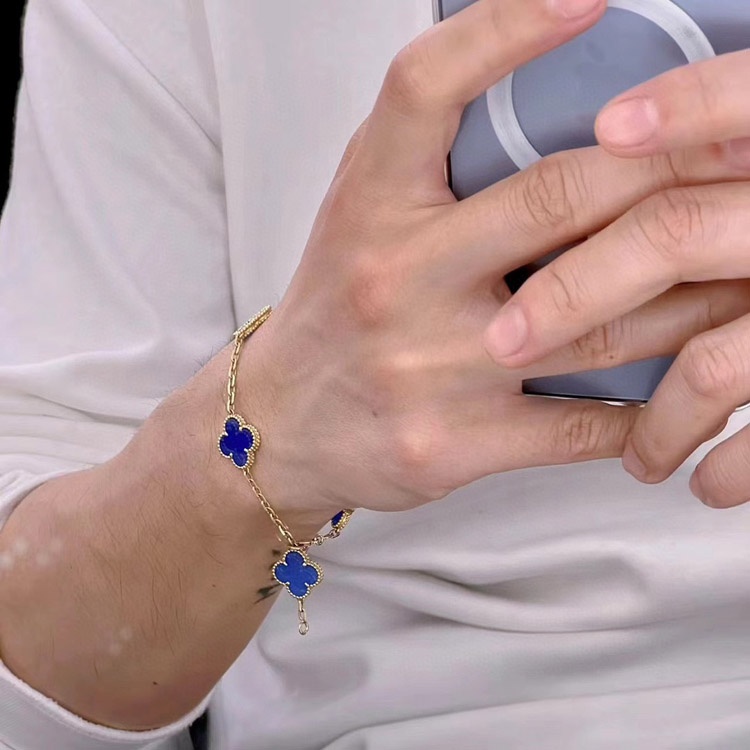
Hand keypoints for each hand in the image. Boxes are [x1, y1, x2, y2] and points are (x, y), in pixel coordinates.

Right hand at [244, 0, 748, 521]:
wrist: (283, 424)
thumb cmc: (335, 309)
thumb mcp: (359, 212)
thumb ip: (425, 153)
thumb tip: (519, 69)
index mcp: (370, 204)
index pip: (427, 88)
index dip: (509, 27)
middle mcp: (395, 277)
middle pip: (562, 198)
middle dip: (674, 169)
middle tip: (746, 152)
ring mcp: (428, 366)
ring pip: (601, 318)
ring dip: (692, 292)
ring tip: (741, 265)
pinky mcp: (455, 444)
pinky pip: (584, 423)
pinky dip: (652, 404)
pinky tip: (687, 380)